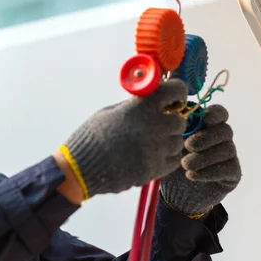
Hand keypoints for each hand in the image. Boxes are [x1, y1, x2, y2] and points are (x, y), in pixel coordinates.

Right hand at [59, 79, 187, 199]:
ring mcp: (156, 149)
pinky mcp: (156, 169)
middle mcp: (153, 126)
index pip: (175, 90)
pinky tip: (150, 155)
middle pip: (179, 120)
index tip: (174, 97)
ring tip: (149, 143)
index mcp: (141, 106)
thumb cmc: (93, 136)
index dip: (177, 92)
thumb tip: (152, 100)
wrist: (82, 168)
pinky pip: (173, 160)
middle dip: (170, 121)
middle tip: (158, 124)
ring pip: (177, 142)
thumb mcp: (111, 112)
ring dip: (167, 141)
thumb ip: (134, 105)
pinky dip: (165, 158)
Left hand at [161, 104, 241, 216]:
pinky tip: (191, 176)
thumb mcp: (169, 145)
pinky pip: (229, 168)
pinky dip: (208, 172)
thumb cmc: (171, 163)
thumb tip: (177, 119)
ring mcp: (230, 156)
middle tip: (187, 146)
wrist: (175, 194)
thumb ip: (176, 131)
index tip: (205, 117)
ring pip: (227, 150)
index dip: (216, 113)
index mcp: (207, 126)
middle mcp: (222, 139)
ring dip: (204, 157)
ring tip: (185, 165)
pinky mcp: (233, 174)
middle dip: (206, 137)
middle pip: (225, 130)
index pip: (220, 113)